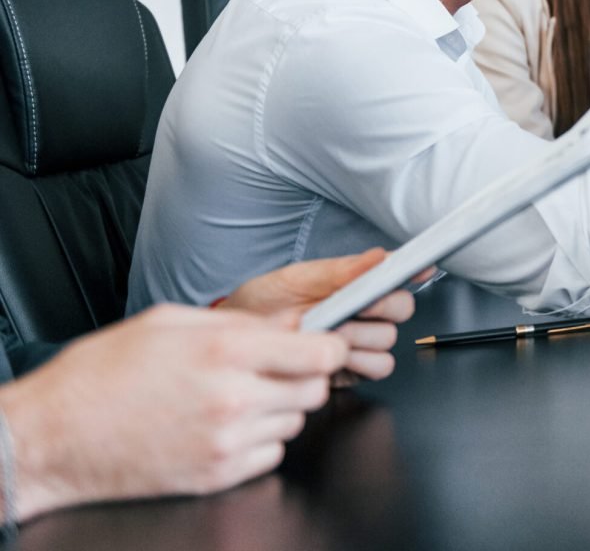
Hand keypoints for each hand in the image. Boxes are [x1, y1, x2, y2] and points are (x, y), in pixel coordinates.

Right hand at [0, 305, 348, 520]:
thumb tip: (285, 328)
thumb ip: (237, 323)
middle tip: (270, 372)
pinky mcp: (217, 475)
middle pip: (315, 390)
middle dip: (301, 378)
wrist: (53, 436)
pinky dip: (258, 442)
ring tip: (234, 399)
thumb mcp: (169, 322)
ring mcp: (227, 441)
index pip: (321, 353)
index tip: (321, 347)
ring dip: (277, 410)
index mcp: (225, 351)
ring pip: (294, 423)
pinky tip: (223, 428)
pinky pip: (271, 455)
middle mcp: (233, 397)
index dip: (327, 348)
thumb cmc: (102, 374)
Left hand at [221, 248, 415, 383]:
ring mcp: (360, 343)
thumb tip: (379, 256)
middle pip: (401, 309)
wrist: (237, 343)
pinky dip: (359, 364)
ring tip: (328, 335)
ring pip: (389, 341)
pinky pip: (377, 369)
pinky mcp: (352, 371)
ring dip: (361, 338)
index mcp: (355, 285)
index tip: (419, 267)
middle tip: (349, 309)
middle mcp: (364, 313)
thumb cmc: (264, 304)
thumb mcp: (298, 279)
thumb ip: (342, 270)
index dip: (411, 270)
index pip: (396, 275)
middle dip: (378, 309)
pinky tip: (332, 357)